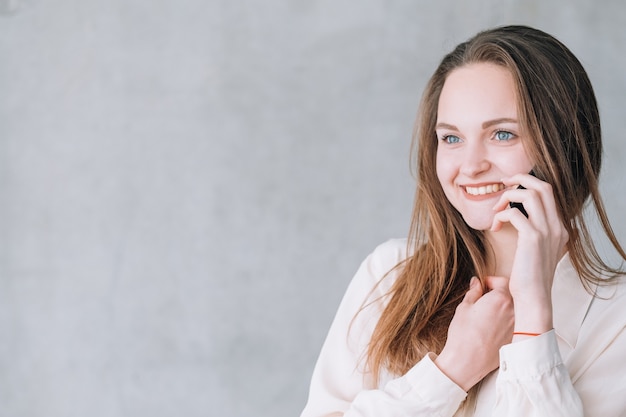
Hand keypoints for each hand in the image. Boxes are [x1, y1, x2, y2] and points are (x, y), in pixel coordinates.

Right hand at [435, 276, 513, 390]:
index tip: (483, 286)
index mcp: (500, 299)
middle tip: (485, 298)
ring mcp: (517, 326)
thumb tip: (476, 283)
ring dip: (503, 307)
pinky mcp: (515, 338)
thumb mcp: (464, 308)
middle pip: (511, 295)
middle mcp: (513, 311)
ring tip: (488, 313)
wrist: (467, 361)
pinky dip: (505, 321)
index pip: (502, 281)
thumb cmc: (463, 333)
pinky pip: (514, 324)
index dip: (491, 281)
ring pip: (513, 309)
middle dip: (499, 293)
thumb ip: (473, 292)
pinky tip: (491, 327)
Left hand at [491, 173, 568, 333]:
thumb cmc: (529, 276)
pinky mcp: (532, 238)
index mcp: (559, 228)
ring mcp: (546, 231)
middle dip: (520, 179)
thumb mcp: (537, 251)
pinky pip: (515, 213)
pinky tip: (494, 226)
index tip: (511, 188)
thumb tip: (518, 218)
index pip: (549, 193)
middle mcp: (557, 226)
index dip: (529, 184)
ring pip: (530, 195)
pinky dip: (501, 214)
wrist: (533, 297)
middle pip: (543, 187)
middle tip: (503, 185)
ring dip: (508, 196)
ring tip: (496, 210)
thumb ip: (534, 232)